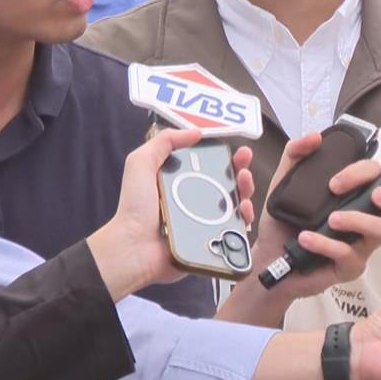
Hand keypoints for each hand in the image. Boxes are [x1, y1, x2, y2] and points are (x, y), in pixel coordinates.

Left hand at [88, 128, 255, 299]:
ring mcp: (207, 222)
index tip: (237, 150)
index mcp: (183, 183)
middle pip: (229, 183)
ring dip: (246, 190)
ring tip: (244, 182)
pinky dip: (245, 218)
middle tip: (244, 162)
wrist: (134, 247)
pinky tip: (244, 209)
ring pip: (237, 204)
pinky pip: (236, 229)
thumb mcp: (141, 163)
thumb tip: (195, 132)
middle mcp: (198, 201)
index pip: (212, 166)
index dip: (227, 156)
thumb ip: (163, 142)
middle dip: (241, 170)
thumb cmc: (134, 208)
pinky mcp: (213, 240)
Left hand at [228, 132, 380, 322]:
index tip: (336, 181)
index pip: (380, 179)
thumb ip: (296, 156)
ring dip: (357, 220)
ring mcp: (361, 245)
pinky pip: (349, 255)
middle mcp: (367, 221)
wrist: (267, 258)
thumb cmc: (285, 222)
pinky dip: (327, 244)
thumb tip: (315, 137)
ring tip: (331, 220)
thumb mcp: (285, 184)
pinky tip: (306, 238)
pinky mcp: (349, 268)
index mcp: (358, 198)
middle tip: (374, 194)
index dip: (365, 174)